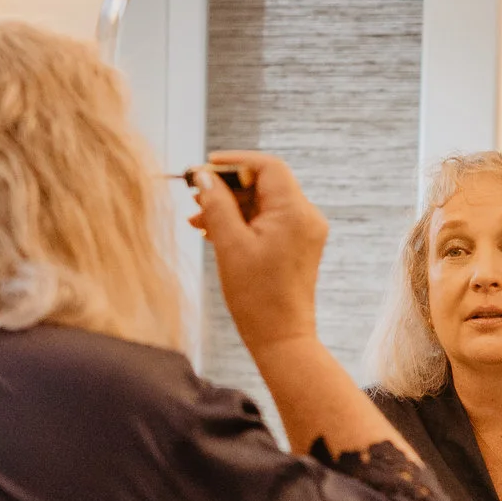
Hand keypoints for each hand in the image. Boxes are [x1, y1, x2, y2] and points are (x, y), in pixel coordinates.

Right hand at [190, 151, 323, 353]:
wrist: (281, 338)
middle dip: (228, 187)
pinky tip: (214, 232)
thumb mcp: (229, 245)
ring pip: (263, 203)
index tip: (205, 167)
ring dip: (231, 206)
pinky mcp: (298, 245)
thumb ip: (216, 204)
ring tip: (197, 219)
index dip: (234, 162)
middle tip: (195, 195)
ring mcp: (304, 231)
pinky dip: (243, 222)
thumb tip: (204, 176)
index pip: (267, 166)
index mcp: (294, 211)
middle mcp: (306, 216)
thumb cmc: (257, 296)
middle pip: (264, 183)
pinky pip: (268, 221)